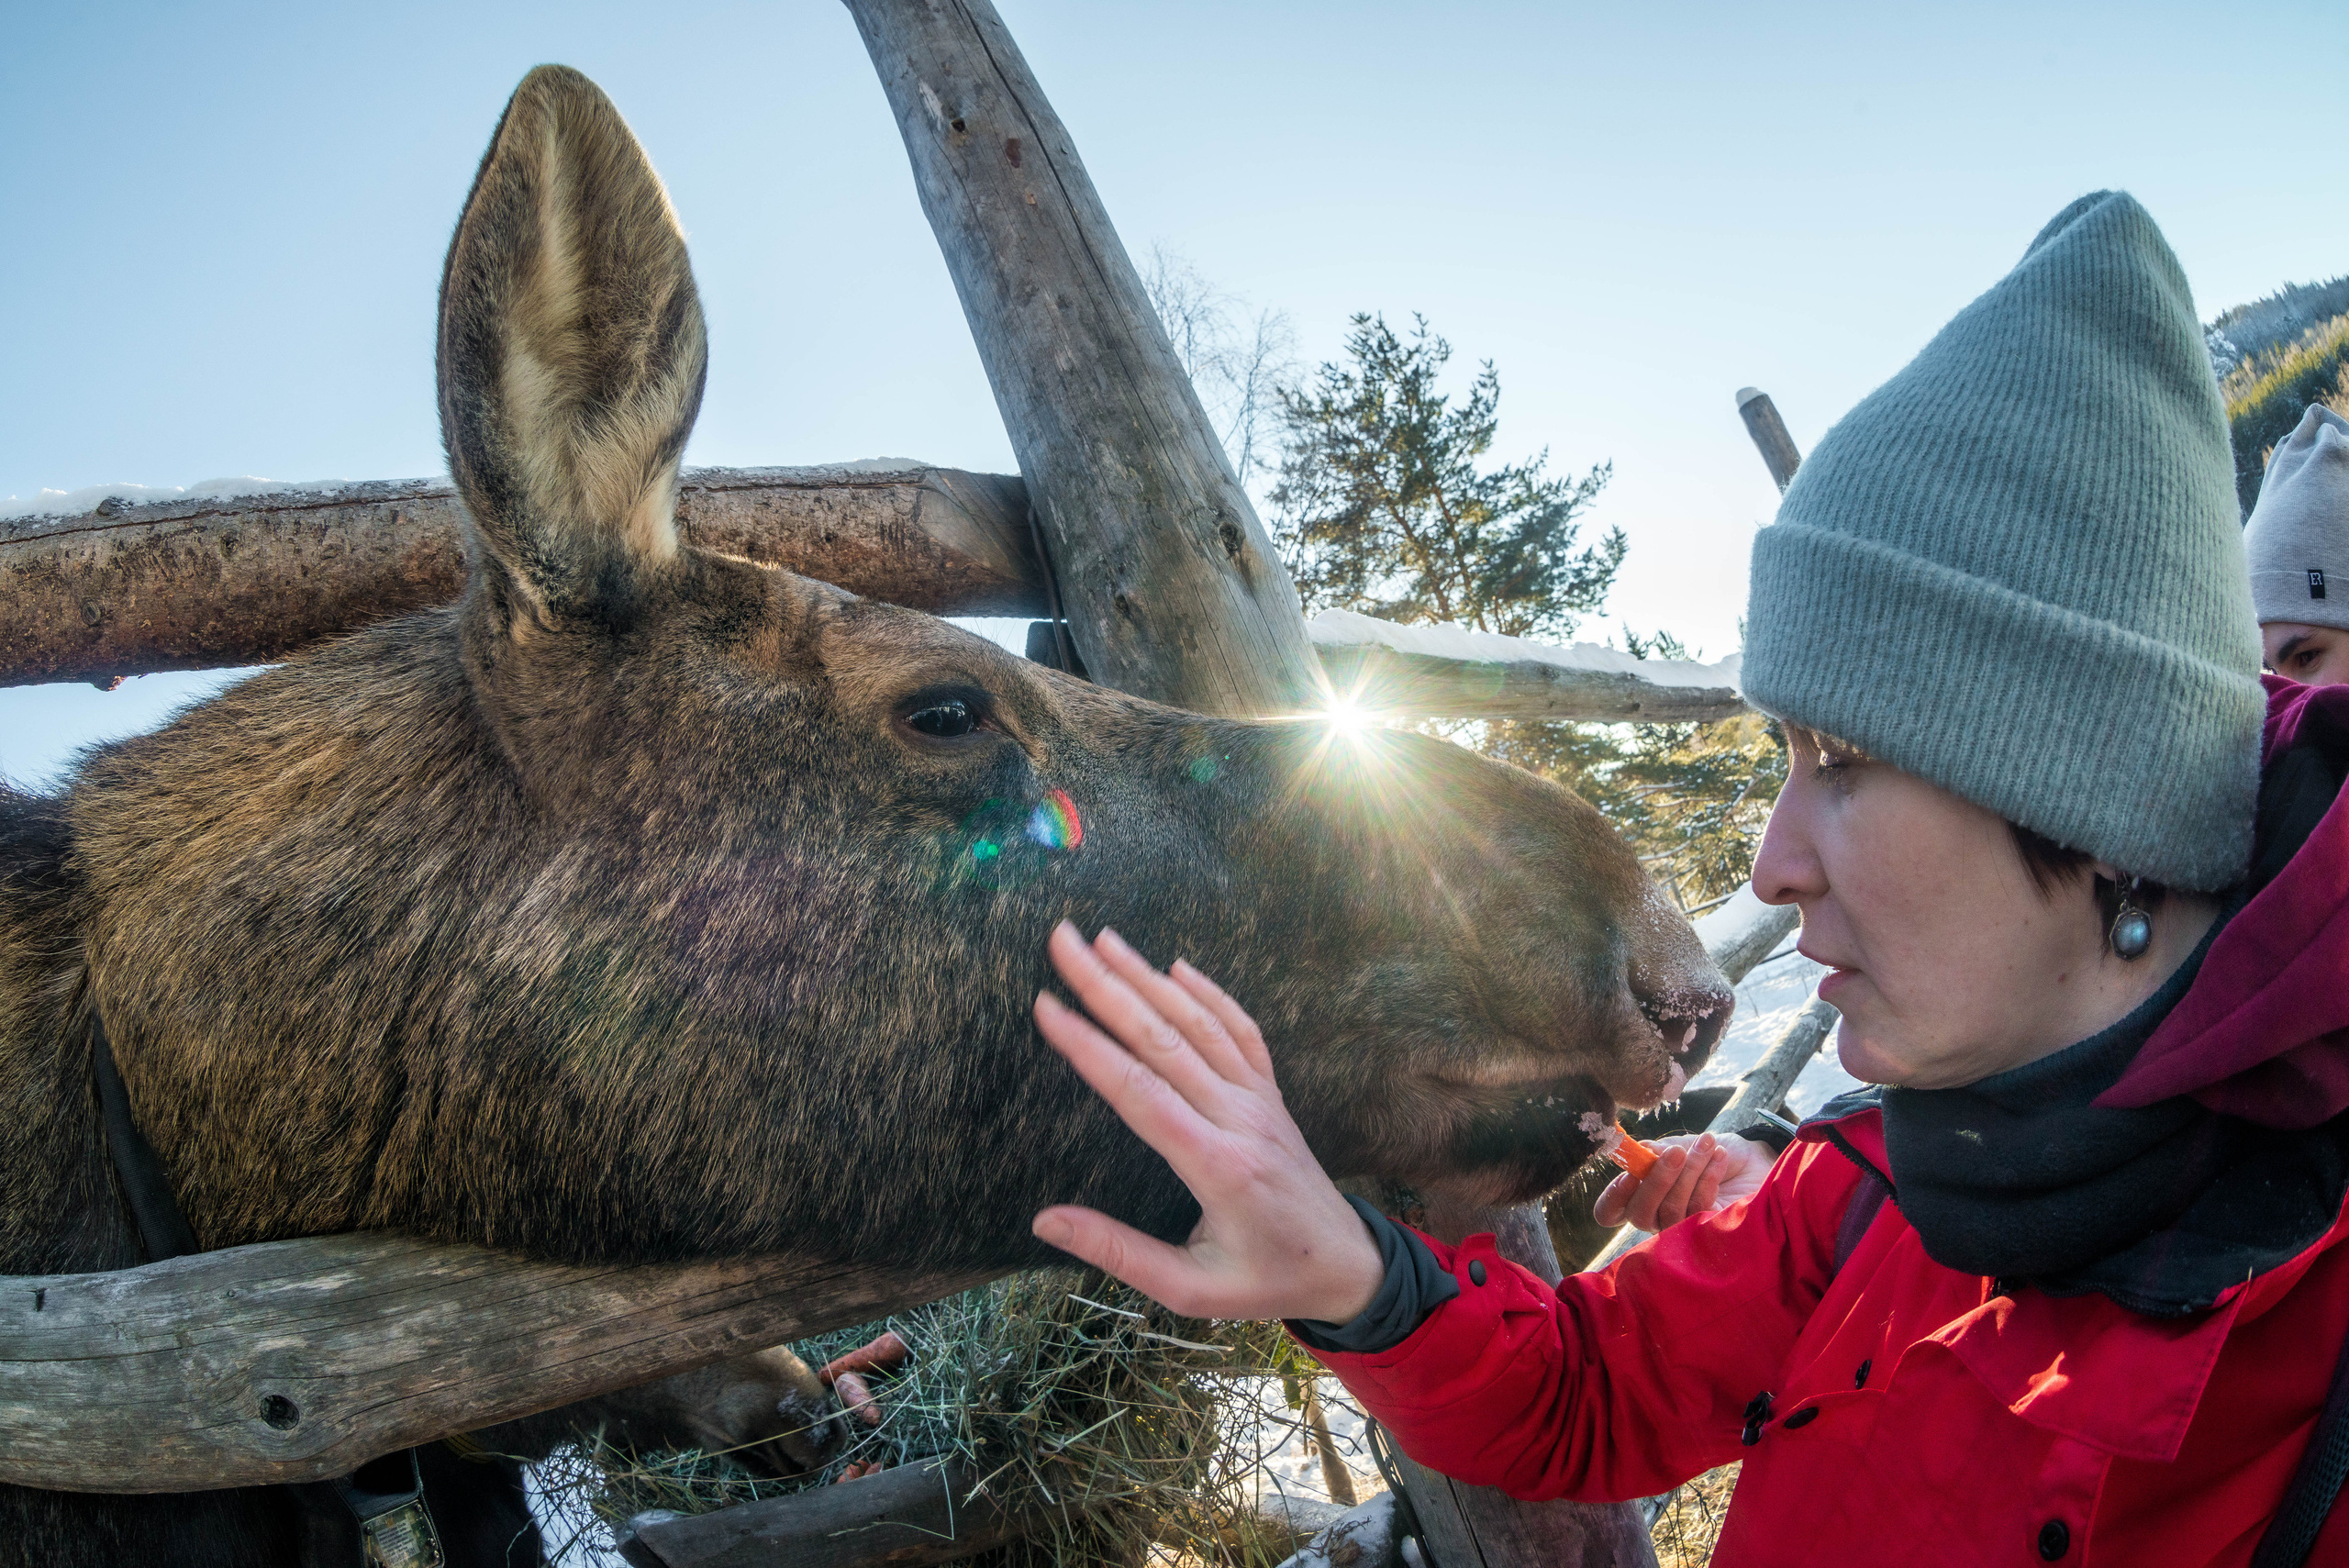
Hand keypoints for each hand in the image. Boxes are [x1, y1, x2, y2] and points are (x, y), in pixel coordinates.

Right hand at [1028, 922, 1384, 1324]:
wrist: (1348, 1267)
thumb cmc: (1265, 1282)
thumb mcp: (1191, 1292)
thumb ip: (1118, 1253)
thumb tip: (1044, 1221)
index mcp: (1216, 1166)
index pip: (1139, 1091)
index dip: (1089, 1046)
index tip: (1046, 1006)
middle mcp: (1240, 1118)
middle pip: (1164, 1039)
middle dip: (1107, 985)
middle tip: (1062, 941)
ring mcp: (1260, 1100)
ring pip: (1201, 1024)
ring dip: (1150, 976)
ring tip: (1104, 938)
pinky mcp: (1272, 1095)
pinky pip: (1242, 1032)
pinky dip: (1211, 993)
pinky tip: (1177, 965)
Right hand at [1592, 1132, 1773, 1231]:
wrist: (1761, 1161)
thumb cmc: (1718, 1153)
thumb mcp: (1686, 1144)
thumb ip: (1661, 1150)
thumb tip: (1641, 1151)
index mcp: (1644, 1195)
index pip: (1611, 1211)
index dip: (1613, 1196)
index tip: (1629, 1172)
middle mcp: (1659, 1218)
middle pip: (1638, 1213)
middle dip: (1656, 1179)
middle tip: (1677, 1152)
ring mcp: (1683, 1231)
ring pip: (1670, 1209)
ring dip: (1688, 1172)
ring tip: (1707, 1144)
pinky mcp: (1709, 1234)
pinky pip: (1698, 1211)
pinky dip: (1707, 1180)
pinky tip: (1720, 1159)